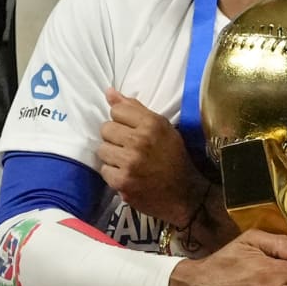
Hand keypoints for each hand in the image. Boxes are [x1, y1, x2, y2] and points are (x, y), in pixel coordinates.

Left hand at [98, 88, 206, 226]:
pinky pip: (104, 170)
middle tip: (130, 148)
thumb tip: (109, 92)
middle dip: (115, 138)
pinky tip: (128, 175)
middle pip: (106, 129)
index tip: (132, 130)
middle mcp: (140, 140)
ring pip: (102, 149)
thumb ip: (134, 109)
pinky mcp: (122, 181)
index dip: (123, 120)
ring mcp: (130, 162)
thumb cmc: (174, 157)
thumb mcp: (162, 128)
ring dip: (113, 156)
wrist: (184, 193)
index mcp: (152, 124)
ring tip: (129, 162)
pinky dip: (114, 173)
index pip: (117, 110)